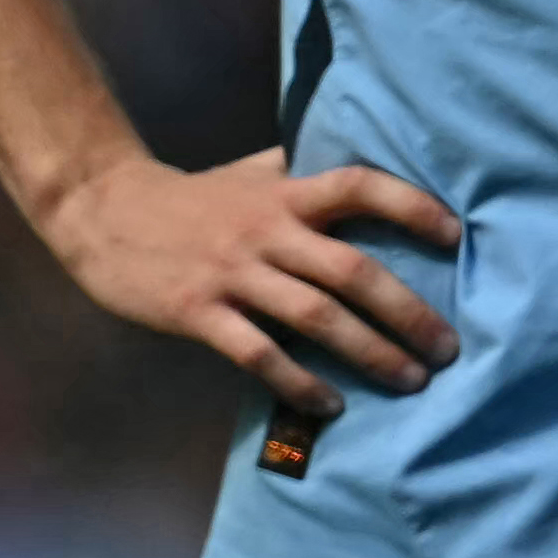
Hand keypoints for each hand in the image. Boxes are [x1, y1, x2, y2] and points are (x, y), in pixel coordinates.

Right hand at [38, 149, 458, 419]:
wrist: (101, 212)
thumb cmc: (194, 197)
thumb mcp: (250, 173)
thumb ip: (305, 172)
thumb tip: (364, 153)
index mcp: (285, 194)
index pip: (359, 186)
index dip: (410, 206)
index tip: (455, 235)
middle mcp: (266, 231)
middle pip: (351, 271)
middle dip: (408, 312)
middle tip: (449, 348)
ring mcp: (233, 273)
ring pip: (315, 317)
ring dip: (370, 353)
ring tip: (412, 381)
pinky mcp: (199, 311)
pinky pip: (259, 354)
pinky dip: (299, 382)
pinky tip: (331, 404)